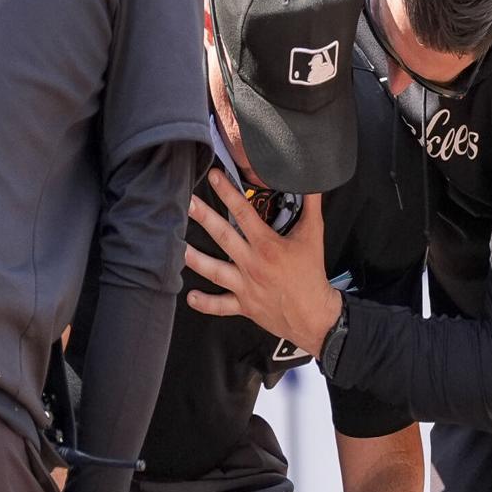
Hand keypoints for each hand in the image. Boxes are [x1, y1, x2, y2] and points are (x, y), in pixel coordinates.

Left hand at [185, 170, 340, 356]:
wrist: (315, 315)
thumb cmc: (313, 274)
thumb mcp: (315, 236)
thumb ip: (312, 207)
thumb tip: (313, 184)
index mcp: (268, 246)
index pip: (244, 213)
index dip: (228, 192)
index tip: (214, 176)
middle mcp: (252, 264)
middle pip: (223, 236)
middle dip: (203, 217)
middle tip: (185, 202)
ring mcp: (246, 286)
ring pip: (214, 270)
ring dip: (194, 258)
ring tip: (176, 246)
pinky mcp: (244, 305)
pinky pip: (220, 306)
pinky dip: (205, 303)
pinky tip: (190, 296)